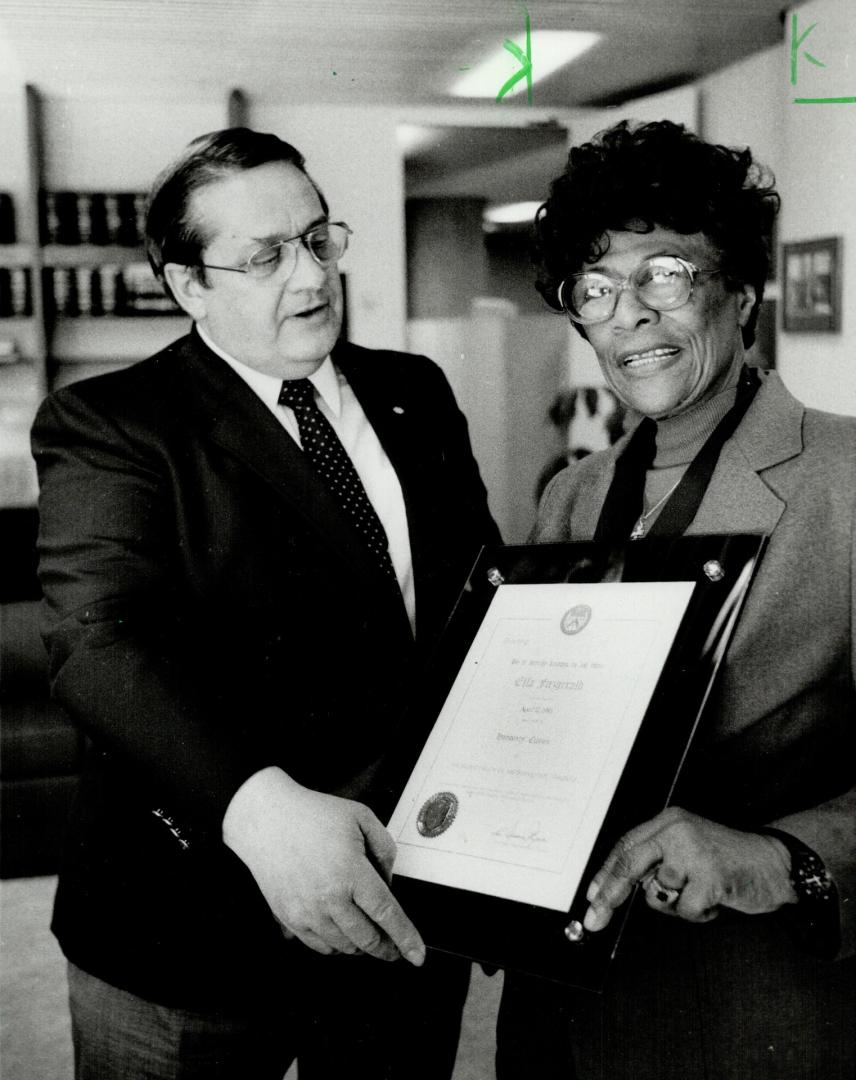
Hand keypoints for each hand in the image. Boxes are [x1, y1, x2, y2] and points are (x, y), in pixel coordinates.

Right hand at [222, 766, 425, 964]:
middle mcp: (328, 898)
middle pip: (367, 939)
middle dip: (386, 948)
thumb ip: (384, 850)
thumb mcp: (361, 817)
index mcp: (350, 872)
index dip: (406, 938)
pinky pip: (320, 946)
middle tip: (395, 946)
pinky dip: (337, 946)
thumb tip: (388, 883)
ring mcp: (306, 912)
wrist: (266, 819)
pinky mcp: (289, 918)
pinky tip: (343, 931)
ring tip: (368, 934)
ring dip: (361, 946)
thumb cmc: (312, 815)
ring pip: (345, 947)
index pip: (386, 914)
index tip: (417, 956)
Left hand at [583, 807, 797, 931]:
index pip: (626, 846)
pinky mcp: (710, 875)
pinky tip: (715, 900)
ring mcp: (693, 851)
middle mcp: (677, 830)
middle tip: (594, 919)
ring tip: (702, 892)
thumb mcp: (688, 849)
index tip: (591, 897)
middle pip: (630, 864)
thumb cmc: (728, 860)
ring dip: (678, 905)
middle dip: (609, 895)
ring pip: (659, 893)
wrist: (775, 862)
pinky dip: (700, 914)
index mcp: (668, 822)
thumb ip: (658, 861)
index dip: (605, 874)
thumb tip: (617, 888)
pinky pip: (686, 909)